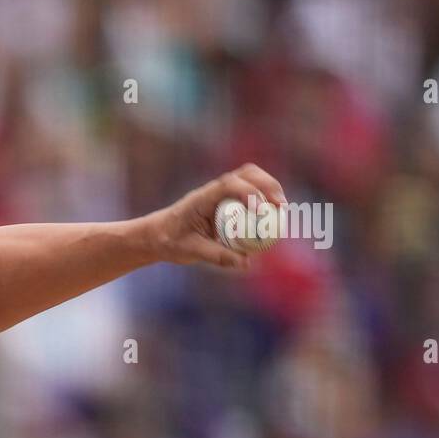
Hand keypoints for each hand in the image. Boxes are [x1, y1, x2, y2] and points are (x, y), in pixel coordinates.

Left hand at [145, 163, 287, 269]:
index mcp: (202, 198)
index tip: (263, 210)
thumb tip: (246, 263)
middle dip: (268, 186)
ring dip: (269, 188)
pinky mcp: (226, 201)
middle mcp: (213, 190)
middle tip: (281, 207)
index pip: (229, 185)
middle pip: (247, 174)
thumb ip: (217, 256)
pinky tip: (273, 215)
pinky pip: (249, 193)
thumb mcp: (191, 251)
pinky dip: (264, 198)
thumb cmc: (170, 242)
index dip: (249, 193)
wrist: (156, 235)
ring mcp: (220, 193)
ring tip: (282, 209)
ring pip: (250, 179)